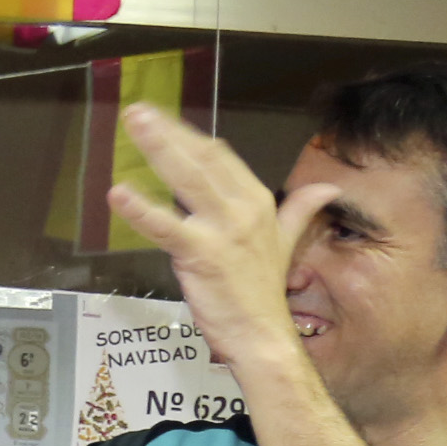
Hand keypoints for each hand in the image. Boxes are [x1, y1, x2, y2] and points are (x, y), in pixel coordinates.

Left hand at [105, 105, 335, 377]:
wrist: (263, 334)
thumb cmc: (262, 291)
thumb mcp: (285, 244)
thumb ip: (299, 212)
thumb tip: (328, 188)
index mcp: (258, 202)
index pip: (220, 159)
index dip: (190, 137)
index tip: (163, 120)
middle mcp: (243, 209)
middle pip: (202, 159)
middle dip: (169, 133)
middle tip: (136, 111)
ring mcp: (223, 229)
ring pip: (187, 179)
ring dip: (159, 149)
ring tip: (132, 126)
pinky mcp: (201, 254)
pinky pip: (167, 227)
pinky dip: (142, 210)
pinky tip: (118, 194)